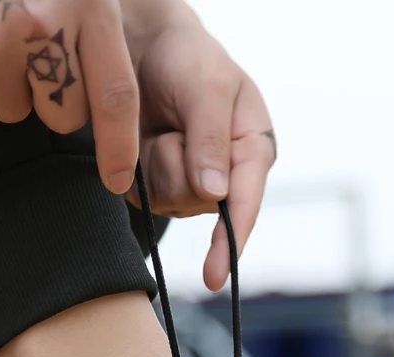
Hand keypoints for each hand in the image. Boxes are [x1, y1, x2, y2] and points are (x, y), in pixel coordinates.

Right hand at [0, 0, 138, 193]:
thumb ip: (95, 32)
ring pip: (13, 112)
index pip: (115, 95)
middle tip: (26, 47)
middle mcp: (42, 22)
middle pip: (64, 116)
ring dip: (2, 82)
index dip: (119, 147)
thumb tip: (112, 104)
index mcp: (86, 1)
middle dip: (50, 96)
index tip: (117, 180)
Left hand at [124, 6, 276, 290]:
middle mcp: (227, 176)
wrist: (145, 43)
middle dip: (181, 167)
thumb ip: (211, 139)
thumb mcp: (209, 86)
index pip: (245, 204)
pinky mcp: (159, 184)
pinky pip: (143, 195)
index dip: (231, 242)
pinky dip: (140, 165)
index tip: (215, 276)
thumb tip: (215, 194)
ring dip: (158, 161)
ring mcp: (191, 184)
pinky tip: (149, 139)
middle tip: (177, 126)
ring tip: (165, 127)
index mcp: (253, 151)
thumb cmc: (188, 57)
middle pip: (199, 205)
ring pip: (168, 201)